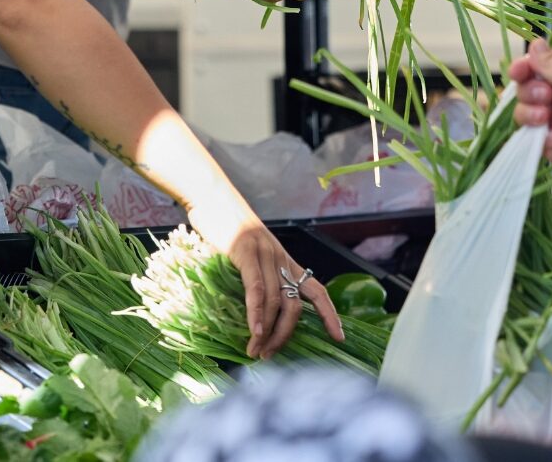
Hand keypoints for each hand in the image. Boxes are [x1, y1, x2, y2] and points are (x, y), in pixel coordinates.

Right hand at [194, 206, 343, 358]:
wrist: (212, 196)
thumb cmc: (225, 227)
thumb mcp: (248, 253)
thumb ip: (255, 276)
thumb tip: (251, 309)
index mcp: (285, 261)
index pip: (317, 290)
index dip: (330, 314)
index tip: (339, 337)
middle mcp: (281, 259)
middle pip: (295, 306)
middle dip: (285, 335)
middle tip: (269, 355)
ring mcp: (266, 255)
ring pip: (276, 302)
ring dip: (267, 332)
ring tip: (255, 351)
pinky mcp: (247, 253)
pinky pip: (256, 289)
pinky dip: (256, 313)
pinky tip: (254, 331)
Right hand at [508, 40, 551, 160]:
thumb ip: (551, 60)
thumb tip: (537, 43)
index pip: (538, 66)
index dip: (524, 67)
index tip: (518, 71)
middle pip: (526, 87)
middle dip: (531, 91)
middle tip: (547, 97)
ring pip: (524, 111)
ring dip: (532, 113)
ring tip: (546, 119)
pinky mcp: (550, 141)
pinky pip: (532, 135)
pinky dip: (543, 136)